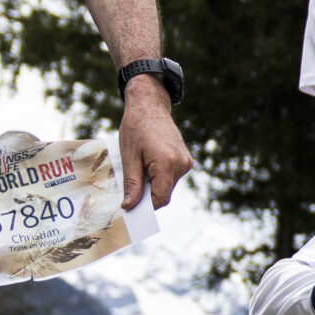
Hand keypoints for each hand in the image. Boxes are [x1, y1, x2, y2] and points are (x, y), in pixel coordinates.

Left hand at [119, 76, 193, 209]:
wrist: (150, 106)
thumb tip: (129, 206)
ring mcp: (186, 162)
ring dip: (153, 185)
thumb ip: (132, 184)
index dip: (145, 207)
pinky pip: (171, 177)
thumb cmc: (136, 128)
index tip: (130, 208)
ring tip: (139, 169)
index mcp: (167, 163)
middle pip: (165, 193)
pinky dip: (159, 177)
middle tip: (129, 188)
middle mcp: (181, 164)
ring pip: (168, 186)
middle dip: (148, 195)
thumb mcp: (129, 157)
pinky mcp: (185, 160)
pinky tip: (148, 164)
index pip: (160, 198)